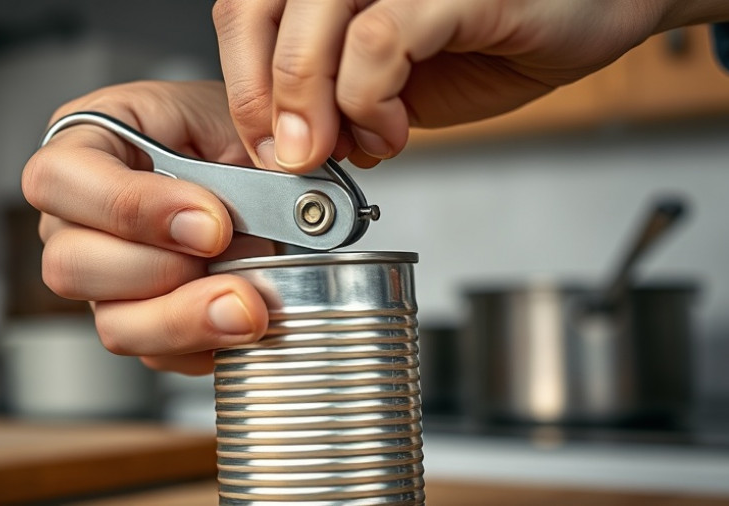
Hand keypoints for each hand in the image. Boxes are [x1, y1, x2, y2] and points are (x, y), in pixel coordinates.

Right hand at [22, 81, 270, 374]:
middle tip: (230, 262)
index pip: (60, 179)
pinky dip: (204, 345)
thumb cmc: (227, 134)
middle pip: (70, 266)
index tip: (212, 223)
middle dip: (161, 271)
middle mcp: (74, 219)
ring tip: (248, 307)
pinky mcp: (136, 321)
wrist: (259, 175)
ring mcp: (101, 279)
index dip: (133, 208)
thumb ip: (235, 154)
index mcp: (84, 144)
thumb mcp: (232, 119)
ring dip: (187, 320)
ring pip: (112, 323)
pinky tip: (239, 322)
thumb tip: (268, 209)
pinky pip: (155, 354)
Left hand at [213, 0, 728, 171]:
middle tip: (292, 157)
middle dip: (262, 101)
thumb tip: (296, 145)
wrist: (596, 8)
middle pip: (254, 11)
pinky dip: (370, 102)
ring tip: (350, 146)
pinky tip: (393, 129)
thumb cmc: (501, 30)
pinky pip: (377, 44)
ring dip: (313, 107)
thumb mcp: (398, 75)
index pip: (245, 11)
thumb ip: (340, 98)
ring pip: (307, 29)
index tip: (266, 146)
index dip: (241, 83)